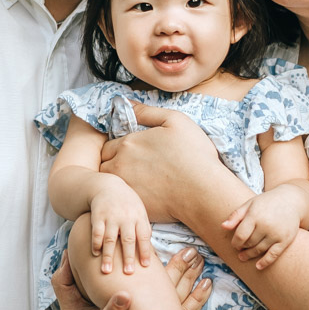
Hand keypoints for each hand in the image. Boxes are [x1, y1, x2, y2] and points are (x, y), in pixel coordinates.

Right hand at [52, 249, 212, 309]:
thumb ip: (65, 288)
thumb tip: (65, 257)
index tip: (125, 296)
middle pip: (154, 308)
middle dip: (171, 282)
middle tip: (185, 259)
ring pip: (173, 309)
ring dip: (188, 283)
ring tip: (198, 261)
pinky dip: (197, 298)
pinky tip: (207, 282)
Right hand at [89, 183, 153, 275]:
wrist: (108, 187)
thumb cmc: (127, 205)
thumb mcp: (139, 213)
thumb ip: (143, 230)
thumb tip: (150, 253)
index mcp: (139, 217)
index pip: (144, 236)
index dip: (145, 251)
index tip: (146, 266)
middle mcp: (126, 217)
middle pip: (128, 240)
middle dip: (128, 257)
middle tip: (128, 273)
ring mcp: (111, 217)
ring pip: (110, 238)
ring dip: (108, 256)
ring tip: (107, 271)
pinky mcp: (97, 216)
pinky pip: (96, 232)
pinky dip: (95, 243)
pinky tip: (95, 254)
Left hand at [98, 102, 222, 224]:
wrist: (204, 191)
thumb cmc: (194, 154)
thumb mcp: (175, 120)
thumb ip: (147, 112)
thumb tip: (125, 104)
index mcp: (128, 144)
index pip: (108, 145)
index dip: (118, 148)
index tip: (132, 153)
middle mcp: (120, 165)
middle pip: (104, 164)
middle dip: (113, 163)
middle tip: (132, 167)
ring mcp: (125, 187)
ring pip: (110, 183)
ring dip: (117, 180)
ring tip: (136, 181)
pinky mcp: (133, 205)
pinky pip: (122, 200)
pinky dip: (127, 197)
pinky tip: (145, 195)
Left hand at [223, 185, 308, 270]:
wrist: (292, 201)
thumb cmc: (267, 202)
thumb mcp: (250, 204)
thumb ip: (236, 215)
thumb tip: (223, 227)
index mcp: (255, 215)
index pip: (240, 236)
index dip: (235, 243)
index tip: (235, 244)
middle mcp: (266, 225)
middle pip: (249, 243)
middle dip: (243, 248)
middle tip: (240, 249)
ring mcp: (276, 233)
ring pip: (259, 250)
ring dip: (250, 255)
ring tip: (244, 256)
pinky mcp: (285, 240)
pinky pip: (273, 255)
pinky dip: (265, 262)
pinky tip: (258, 266)